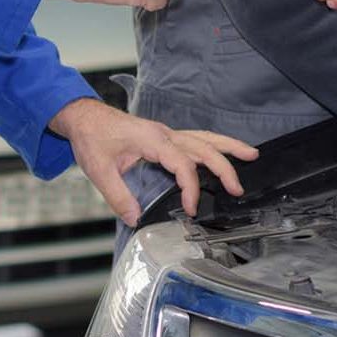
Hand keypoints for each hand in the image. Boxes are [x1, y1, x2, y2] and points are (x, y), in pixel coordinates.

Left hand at [48, 98, 258, 222]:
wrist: (84, 117)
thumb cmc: (91, 138)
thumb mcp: (98, 170)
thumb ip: (117, 196)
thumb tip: (135, 218)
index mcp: (151, 140)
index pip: (182, 164)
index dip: (191, 187)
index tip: (192, 208)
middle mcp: (164, 134)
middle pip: (203, 147)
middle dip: (224, 166)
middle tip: (238, 187)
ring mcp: (166, 133)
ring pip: (205, 137)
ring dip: (228, 147)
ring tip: (251, 154)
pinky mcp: (164, 137)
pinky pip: (196, 139)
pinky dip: (213, 145)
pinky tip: (223, 153)